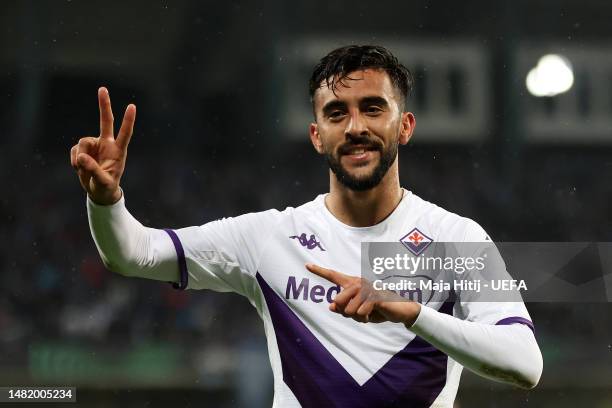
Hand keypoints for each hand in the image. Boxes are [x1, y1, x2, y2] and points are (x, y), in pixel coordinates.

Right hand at [70, 87, 135, 204]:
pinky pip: (74, 151)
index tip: (132, 106)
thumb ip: (93, 170)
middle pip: (105, 121)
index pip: (125, 134)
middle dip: (104, 105)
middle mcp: (106, 144)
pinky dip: (74, 161)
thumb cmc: (106, 187)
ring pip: (82, 142)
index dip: (128, 121)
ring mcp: (94, 145)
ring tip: (82, 169)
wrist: (98, 191)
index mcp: (118, 151)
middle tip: (102, 88)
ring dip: (79, 156)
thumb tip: (81, 157)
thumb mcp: (103, 182)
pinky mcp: (83, 150)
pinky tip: (79, 168)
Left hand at [305, 263, 420, 325]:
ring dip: (358, 317)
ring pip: (349, 310)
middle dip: (347, 313)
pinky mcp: (374, 296)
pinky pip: (360, 313)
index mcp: (352, 283)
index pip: (333, 276)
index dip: (319, 271)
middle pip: (338, 301)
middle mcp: (357, 282)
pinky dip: (366, 318)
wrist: (398, 310)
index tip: (306, 265)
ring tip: (368, 312)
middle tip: (360, 312)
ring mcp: (366, 288)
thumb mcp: (357, 311)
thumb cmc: (376, 309)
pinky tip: (373, 313)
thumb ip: (344, 308)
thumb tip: (331, 306)